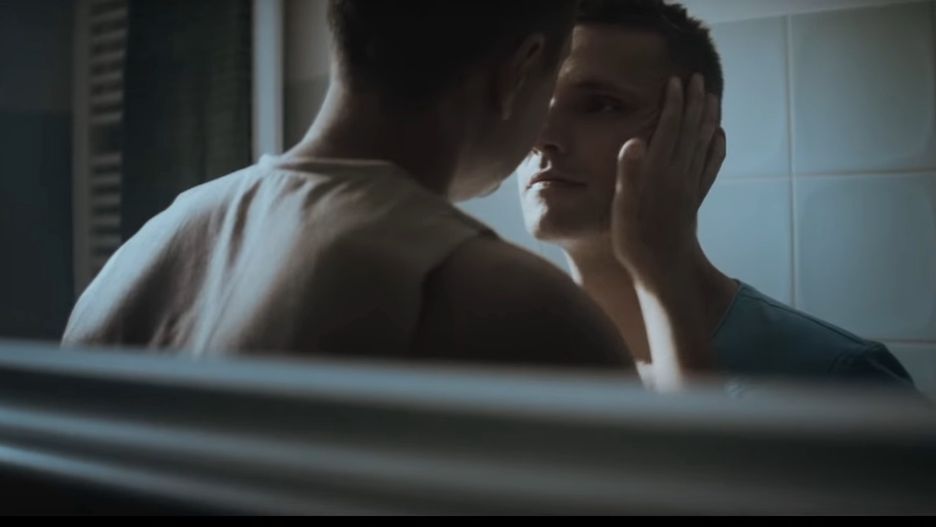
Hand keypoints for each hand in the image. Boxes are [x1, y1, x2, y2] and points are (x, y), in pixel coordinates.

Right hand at [611, 74, 725, 280]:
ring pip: (703, 144)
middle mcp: (678, 175)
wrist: (664, 269)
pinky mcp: (695, 198)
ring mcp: (690, 186)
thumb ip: (628, 173)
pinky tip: (719, 136)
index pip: (667, 130)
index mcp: (658, 173)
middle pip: (689, 131)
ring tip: (712, 98)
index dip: (672, 105)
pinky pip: (711, 166)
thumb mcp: (622, 208)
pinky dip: (716, 147)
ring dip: (708, 118)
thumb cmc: (636, 241)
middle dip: (694, 103)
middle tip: (698, 79)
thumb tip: (634, 141)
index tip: (675, 81)